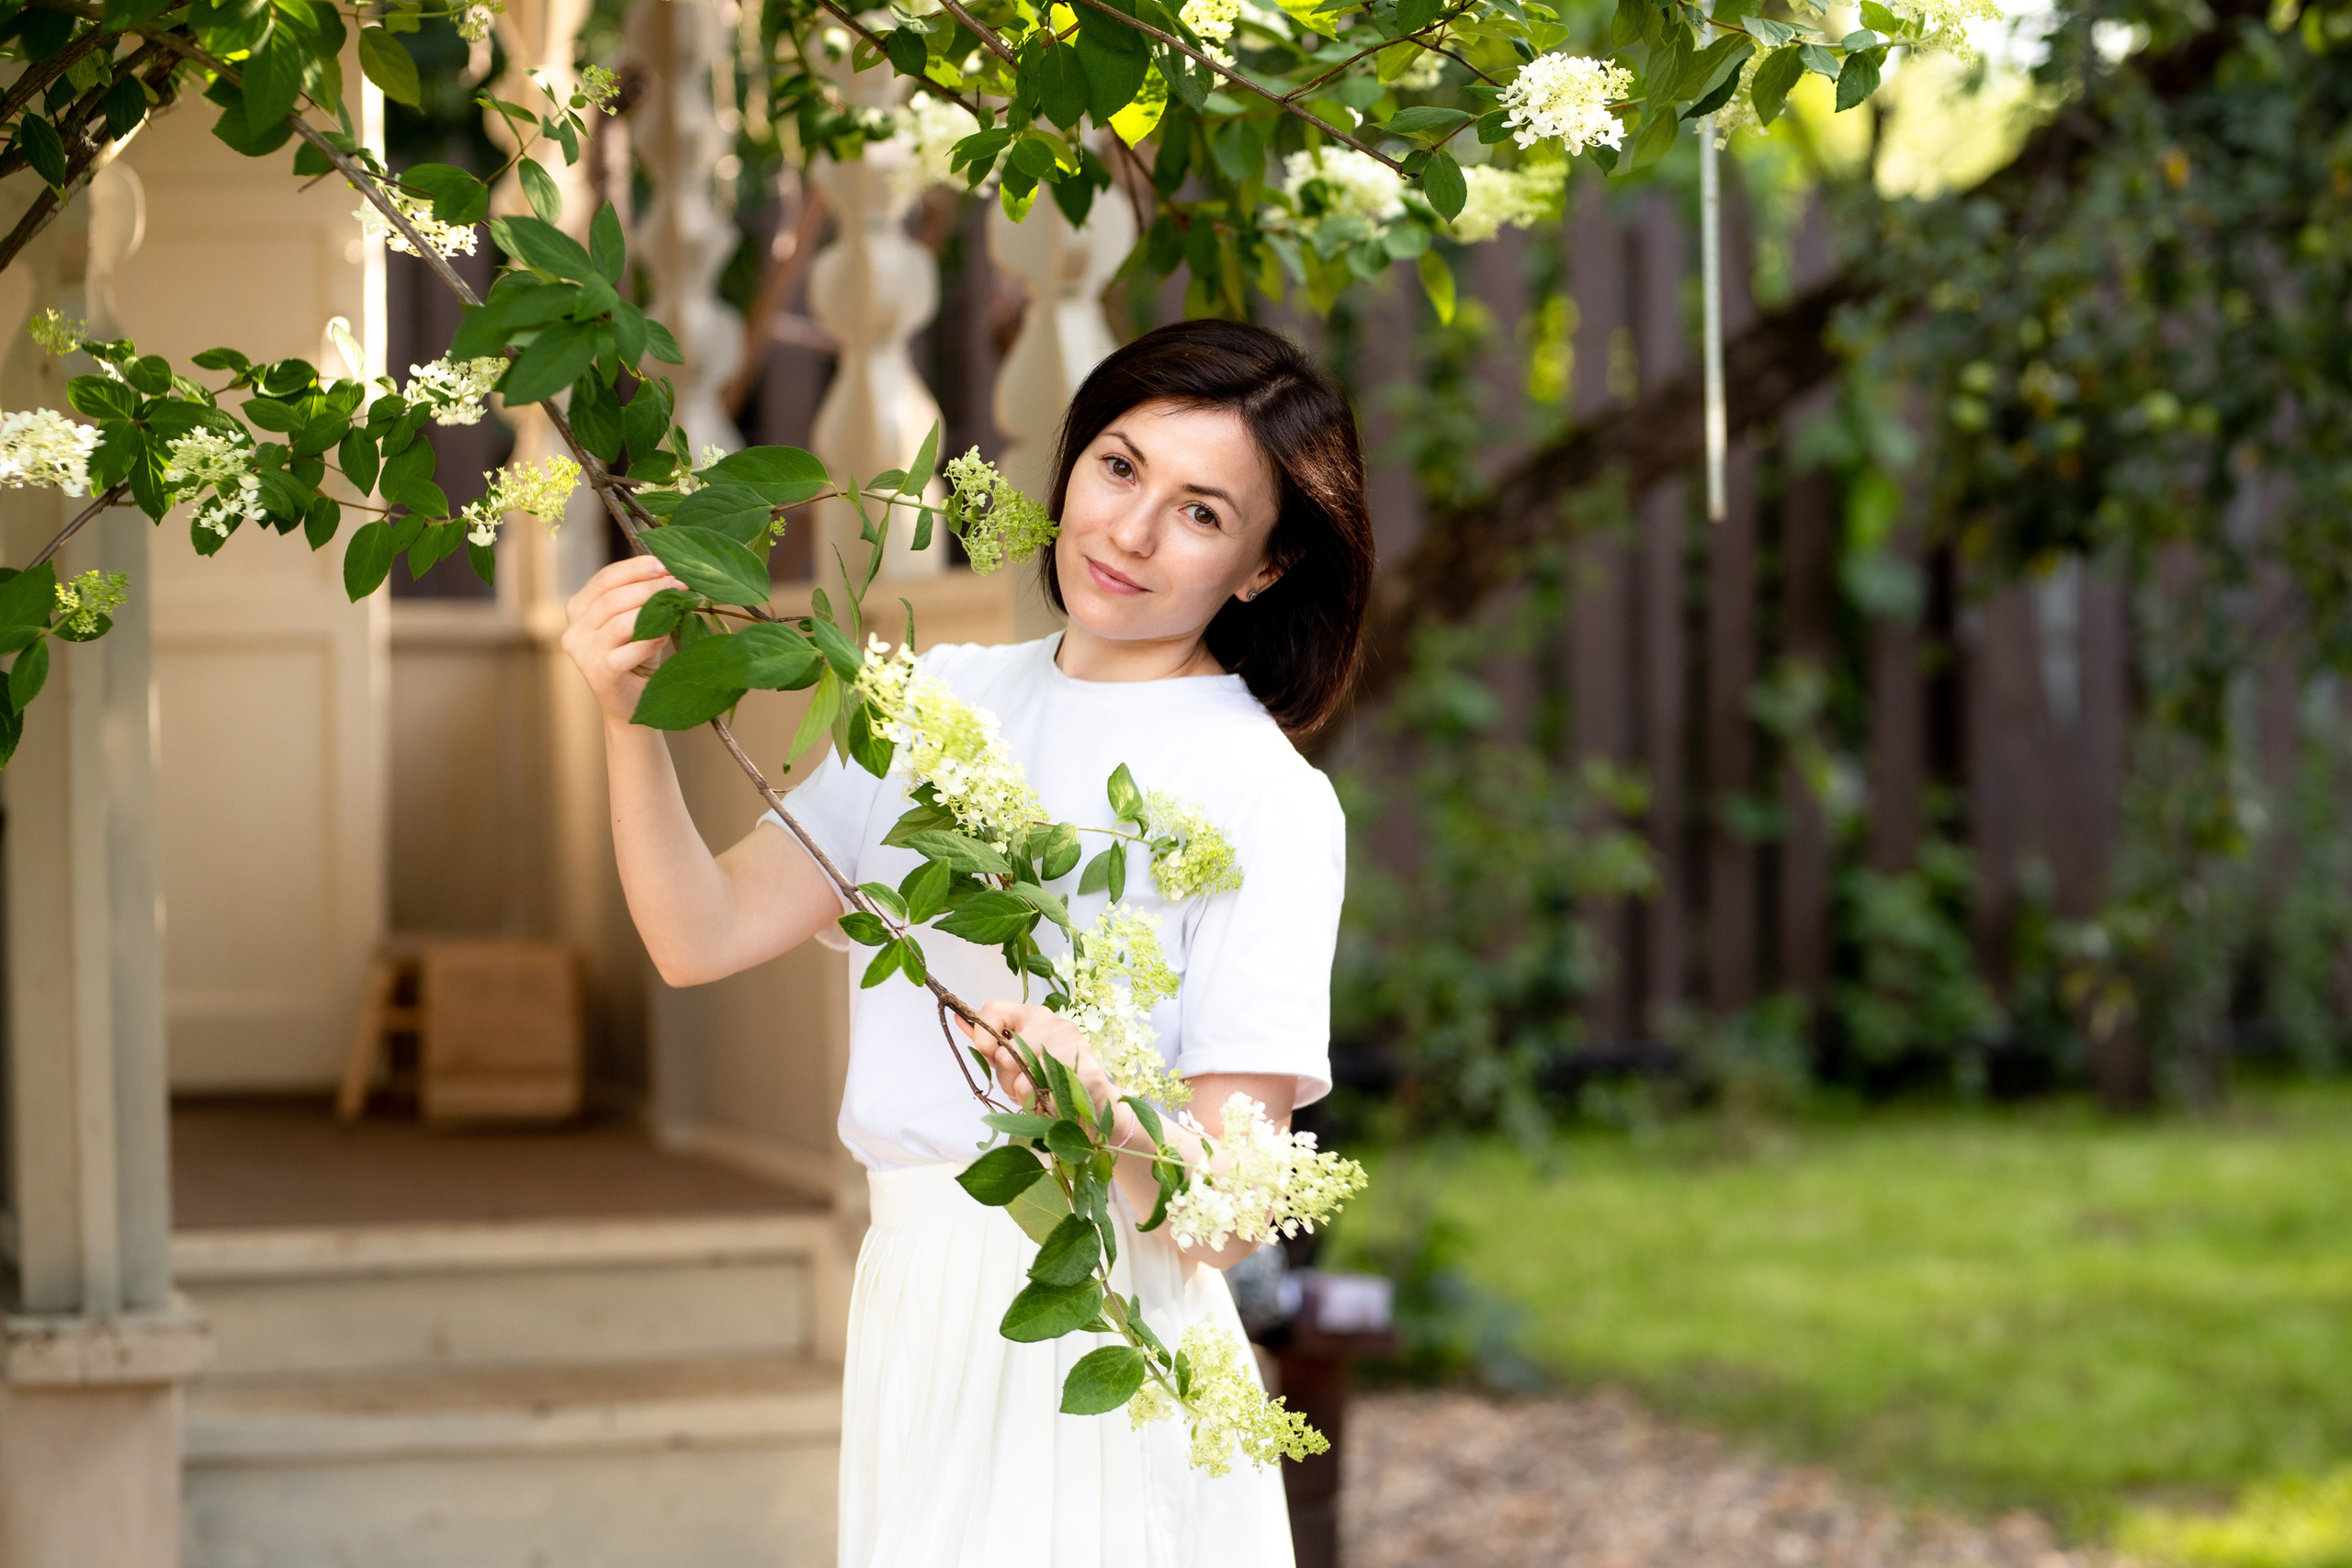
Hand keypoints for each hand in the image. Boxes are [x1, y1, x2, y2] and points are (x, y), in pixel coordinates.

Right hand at [562, 555, 688, 725]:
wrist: (633, 704)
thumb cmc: (637, 657)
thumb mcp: (639, 621)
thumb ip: (645, 598)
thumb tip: (672, 573)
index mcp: (579, 608)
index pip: (605, 578)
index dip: (636, 568)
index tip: (665, 563)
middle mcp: (575, 629)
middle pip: (612, 598)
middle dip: (649, 587)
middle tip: (679, 583)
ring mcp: (583, 653)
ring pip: (618, 622)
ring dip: (653, 609)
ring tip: (679, 604)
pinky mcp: (598, 674)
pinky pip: (625, 652)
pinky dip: (649, 641)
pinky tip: (666, 634)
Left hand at [954, 1000, 1117, 1120]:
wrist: (1094, 1103)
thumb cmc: (1049, 1078)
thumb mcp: (1016, 1058)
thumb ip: (991, 1042)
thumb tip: (959, 1018)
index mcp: (1033, 1016)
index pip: (994, 1009)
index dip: (983, 1035)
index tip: (990, 1056)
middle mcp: (1052, 1023)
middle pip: (1005, 1053)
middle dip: (1007, 1079)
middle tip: (1022, 1086)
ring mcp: (1071, 1043)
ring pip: (1022, 1078)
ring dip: (1025, 1096)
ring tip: (1040, 1095)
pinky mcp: (1086, 1068)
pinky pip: (1044, 1093)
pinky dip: (1042, 1105)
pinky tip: (1053, 1101)